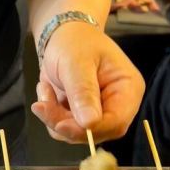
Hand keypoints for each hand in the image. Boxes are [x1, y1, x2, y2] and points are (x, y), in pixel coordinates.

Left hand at [31, 22, 144, 143]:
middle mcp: (117, 106)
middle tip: (42, 103)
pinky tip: (47, 92)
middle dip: (64, 122)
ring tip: (45, 89)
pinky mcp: (81, 117)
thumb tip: (89, 123)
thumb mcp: (76, 63)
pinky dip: (50, 114)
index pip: (116, 122)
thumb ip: (83, 92)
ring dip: (53, 116)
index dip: (89, 130)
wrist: (62, 36)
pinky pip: (63, 128)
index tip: (60, 125)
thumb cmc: (75, 42)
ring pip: (74, 134)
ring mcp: (98, 113)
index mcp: (127, 90)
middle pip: (93, 132)